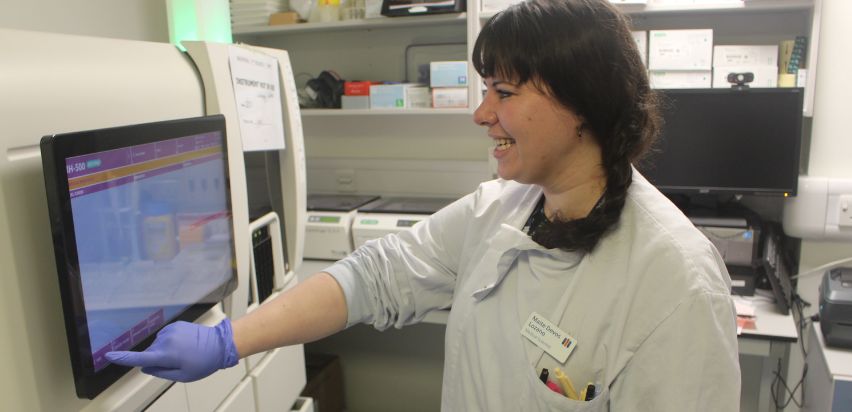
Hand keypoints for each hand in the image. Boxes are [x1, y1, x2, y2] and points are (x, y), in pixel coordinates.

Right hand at [105, 319, 238, 381]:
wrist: (220, 343)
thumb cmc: (203, 363)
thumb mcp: (183, 375)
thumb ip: (162, 372)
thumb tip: (146, 367)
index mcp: (166, 354)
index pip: (139, 358)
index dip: (123, 358)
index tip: (108, 356)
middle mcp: (165, 340)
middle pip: (150, 353)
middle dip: (157, 359)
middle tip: (178, 363)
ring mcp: (170, 330)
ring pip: (158, 345)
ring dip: (165, 350)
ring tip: (185, 353)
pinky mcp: (176, 325)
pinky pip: (166, 337)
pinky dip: (171, 342)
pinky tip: (185, 345)